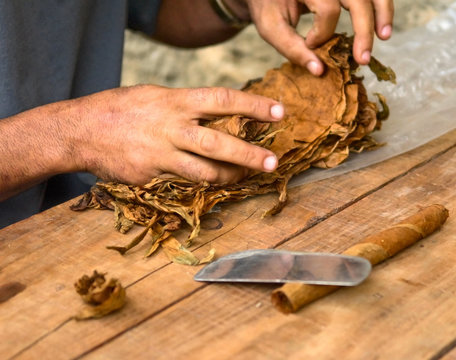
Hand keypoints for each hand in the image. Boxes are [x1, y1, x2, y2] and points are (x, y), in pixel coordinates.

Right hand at [71, 85, 283, 184]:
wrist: (79, 131)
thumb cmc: (121, 108)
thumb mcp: (155, 95)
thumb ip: (186, 105)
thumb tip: (216, 111)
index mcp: (175, 101)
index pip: (223, 99)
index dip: (254, 106)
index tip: (279, 112)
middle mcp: (171, 127)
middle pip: (218, 143)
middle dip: (249, 155)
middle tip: (273, 162)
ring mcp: (160, 155)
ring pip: (204, 172)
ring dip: (229, 176)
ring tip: (243, 175)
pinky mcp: (150, 177)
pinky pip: (182, 183)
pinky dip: (198, 182)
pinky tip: (207, 180)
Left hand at [245, 0, 393, 73]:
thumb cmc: (268, 6)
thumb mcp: (270, 27)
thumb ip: (291, 48)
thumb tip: (319, 71)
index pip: (327, 9)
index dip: (322, 33)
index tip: (310, 45)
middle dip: (363, 29)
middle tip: (362, 60)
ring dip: (382, 13)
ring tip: (384, 37)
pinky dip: (381, 7)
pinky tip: (382, 27)